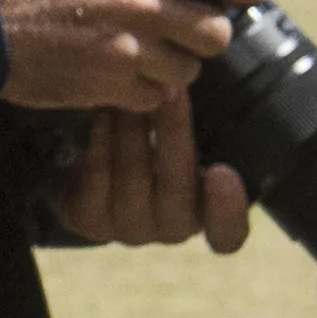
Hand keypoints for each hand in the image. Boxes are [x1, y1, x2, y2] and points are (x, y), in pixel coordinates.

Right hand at [0, 0, 257, 125]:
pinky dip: (149, 90)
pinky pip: (155, 97)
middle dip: (207, 29)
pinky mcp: (106, 85)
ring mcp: (126, 50)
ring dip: (176, 62)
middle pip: (216, 32)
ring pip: (188, 69)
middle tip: (185, 24)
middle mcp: (140, 5)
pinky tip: (128, 75)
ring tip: (154, 52)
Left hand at [37, 84, 257, 255]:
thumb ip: (210, 127)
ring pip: (134, 179)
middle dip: (174, 133)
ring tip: (130, 90)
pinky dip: (101, 142)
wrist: (88, 168)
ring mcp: (129, 229)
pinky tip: (102, 114)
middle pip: (178, 191)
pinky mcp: (89, 220)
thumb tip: (205, 83)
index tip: (222, 173)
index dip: (227, 210)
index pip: (228, 234)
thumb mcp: (186, 139)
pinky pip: (96, 179)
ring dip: (133, 130)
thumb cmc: (156, 145)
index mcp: (206, 215)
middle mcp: (171, 230)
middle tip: (171, 90)